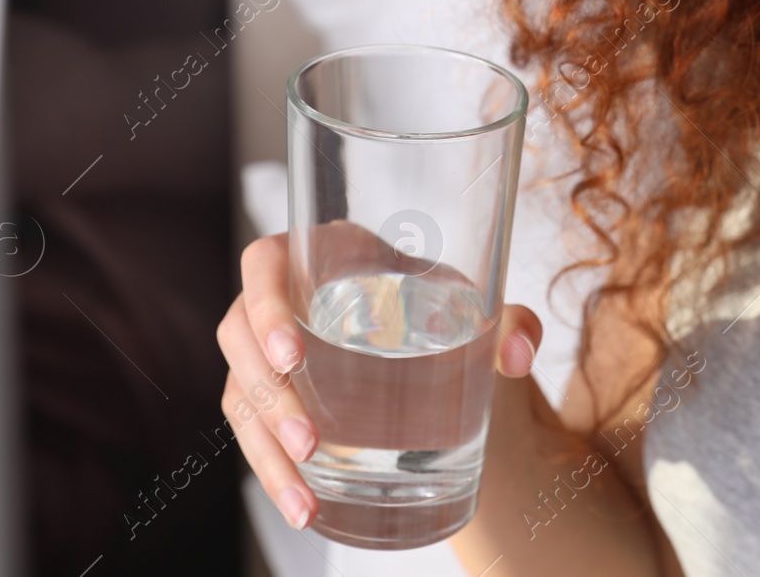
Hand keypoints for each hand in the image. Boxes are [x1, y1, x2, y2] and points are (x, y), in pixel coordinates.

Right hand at [215, 232, 544, 530]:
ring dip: (265, 449)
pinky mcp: (266, 394)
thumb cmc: (440, 307)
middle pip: (240, 338)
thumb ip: (511, 320)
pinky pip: (249, 430)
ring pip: (240, 394)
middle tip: (312, 442)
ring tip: (305, 499)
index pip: (265, 264)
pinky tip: (302, 505)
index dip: (267, 306)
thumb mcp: (474, 306)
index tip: (295, 357)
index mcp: (321, 255)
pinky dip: (271, 470)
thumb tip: (519, 352)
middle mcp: (280, 297)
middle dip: (270, 397)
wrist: (431, 343)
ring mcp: (264, 349)